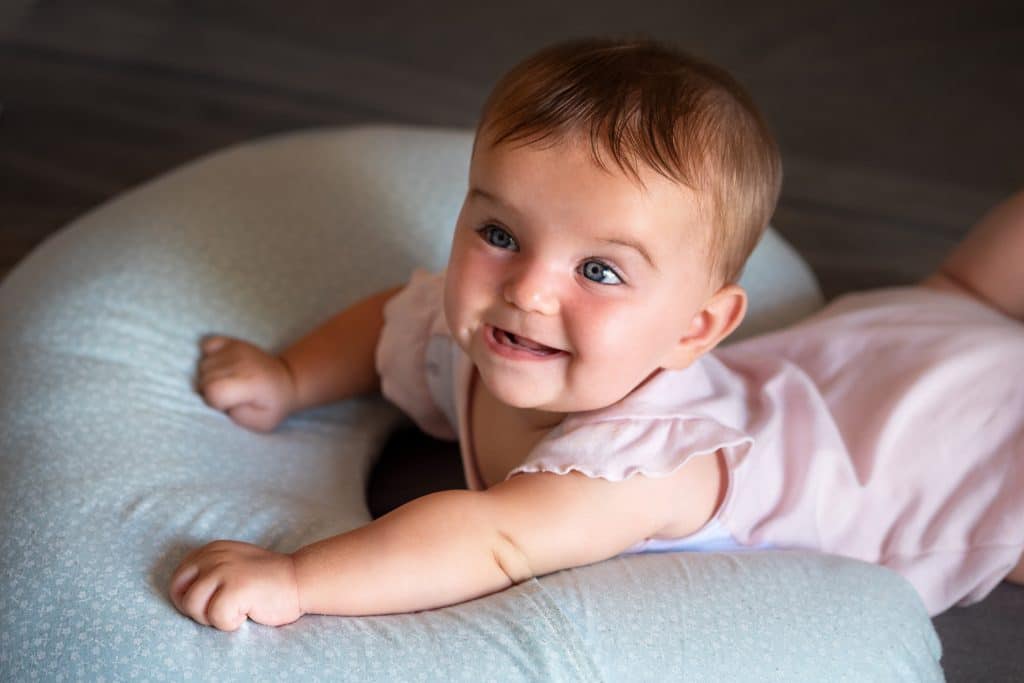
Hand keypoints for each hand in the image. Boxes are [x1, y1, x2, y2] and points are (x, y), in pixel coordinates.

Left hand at [169, 540, 302, 630]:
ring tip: (237, 609)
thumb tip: (184, 594)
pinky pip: (217, 618)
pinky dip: (231, 623)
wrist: (300, 579)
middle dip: (198, 610)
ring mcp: (223, 571)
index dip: (188, 598)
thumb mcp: (233, 563)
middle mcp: (214, 556)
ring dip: (214, 617)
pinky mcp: (234, 588)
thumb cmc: (268, 579)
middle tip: (223, 609)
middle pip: (181, 595)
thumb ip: (209, 571)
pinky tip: (248, 612)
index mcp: (211, 550)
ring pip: (194, 607)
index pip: (178, 579)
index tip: (209, 604)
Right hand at [197, 336, 296, 431]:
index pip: (212, 391)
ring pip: (203, 365)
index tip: (228, 406)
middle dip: (210, 392)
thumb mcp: (261, 422)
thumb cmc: (272, 404)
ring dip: (208, 377)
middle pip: (204, 379)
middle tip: (228, 396)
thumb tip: (221, 403)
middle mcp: (240, 363)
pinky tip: (221, 367)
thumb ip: (238, 417)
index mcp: (248, 384)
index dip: (214, 403)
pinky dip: (208, 356)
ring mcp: (235, 349)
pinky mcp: (231, 342)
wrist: (287, 380)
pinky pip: (207, 345)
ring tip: (226, 382)